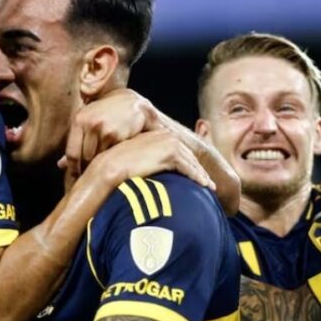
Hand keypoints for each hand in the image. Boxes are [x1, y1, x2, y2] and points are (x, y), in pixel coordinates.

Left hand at [61, 89, 160, 175]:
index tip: (75, 176)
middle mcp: (90, 124)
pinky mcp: (117, 135)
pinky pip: (111, 155)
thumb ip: (75, 142)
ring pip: (98, 158)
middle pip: (84, 158)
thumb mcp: (88, 121)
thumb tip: (61, 165)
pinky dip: (111, 158)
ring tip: (104, 160)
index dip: (73, 168)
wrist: (132, 104)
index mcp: (79, 120)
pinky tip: (114, 153)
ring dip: (99, 163)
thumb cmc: (106, 113)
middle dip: (86, 166)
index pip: (72, 153)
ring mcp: (104, 130)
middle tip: (90, 170)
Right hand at [85, 129, 214, 191]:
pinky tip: (203, 186)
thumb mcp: (136, 159)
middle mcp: (165, 135)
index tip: (197, 173)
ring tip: (209, 186)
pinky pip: (188, 167)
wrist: (111, 167)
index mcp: (157, 134)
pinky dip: (197, 177)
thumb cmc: (118, 166)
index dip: (189, 162)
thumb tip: (154, 170)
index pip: (179, 149)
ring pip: (191, 161)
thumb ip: (149, 160)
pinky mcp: (170, 154)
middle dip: (199, 168)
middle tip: (208, 181)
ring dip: (201, 174)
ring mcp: (169, 143)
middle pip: (188, 154)